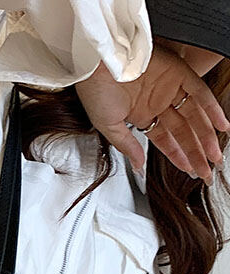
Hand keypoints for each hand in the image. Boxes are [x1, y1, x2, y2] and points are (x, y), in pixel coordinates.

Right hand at [74, 45, 229, 182]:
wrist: (96, 64)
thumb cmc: (94, 91)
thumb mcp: (107, 127)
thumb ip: (127, 146)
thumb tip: (138, 166)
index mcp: (140, 114)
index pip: (165, 139)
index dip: (179, 156)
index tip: (190, 170)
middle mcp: (156, 102)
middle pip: (183, 131)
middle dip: (195, 152)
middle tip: (205, 171)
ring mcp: (168, 88)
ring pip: (194, 116)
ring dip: (206, 136)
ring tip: (214, 156)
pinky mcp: (177, 73)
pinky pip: (200, 92)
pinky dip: (212, 108)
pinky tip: (220, 125)